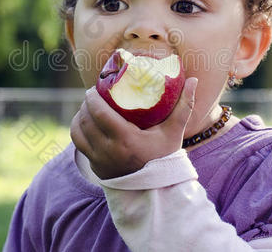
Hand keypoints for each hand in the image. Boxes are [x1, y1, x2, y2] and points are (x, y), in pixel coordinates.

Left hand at [70, 77, 197, 179]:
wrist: (156, 190)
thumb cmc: (165, 157)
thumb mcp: (174, 132)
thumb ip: (184, 106)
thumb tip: (194, 80)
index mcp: (125, 140)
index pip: (99, 113)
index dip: (92, 99)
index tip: (93, 88)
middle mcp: (108, 151)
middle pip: (86, 120)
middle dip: (85, 104)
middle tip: (91, 94)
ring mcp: (99, 161)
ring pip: (78, 133)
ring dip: (79, 117)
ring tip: (86, 107)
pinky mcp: (95, 167)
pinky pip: (79, 145)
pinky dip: (78, 131)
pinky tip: (83, 123)